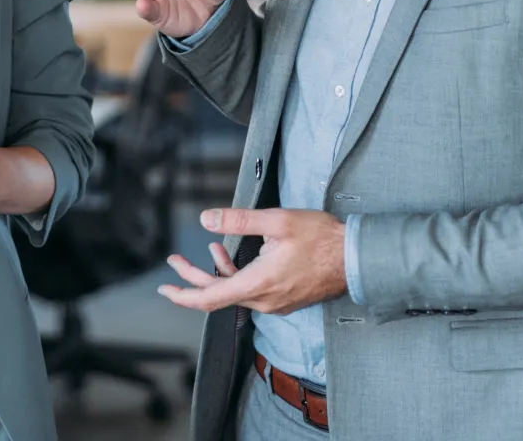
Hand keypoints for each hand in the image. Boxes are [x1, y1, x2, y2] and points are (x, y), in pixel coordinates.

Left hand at [158, 208, 346, 314]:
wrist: (357, 258)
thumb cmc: (322, 238)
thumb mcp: (277, 221)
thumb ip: (238, 219)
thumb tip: (206, 219)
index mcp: (258, 283)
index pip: (210, 298)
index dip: (183, 295)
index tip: (165, 289)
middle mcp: (264, 300)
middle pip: (218, 294)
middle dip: (193, 276)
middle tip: (175, 262)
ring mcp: (276, 302)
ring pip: (235, 292)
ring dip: (219, 272)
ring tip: (212, 248)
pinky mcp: (285, 299)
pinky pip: (252, 292)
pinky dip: (238, 275)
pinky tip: (236, 255)